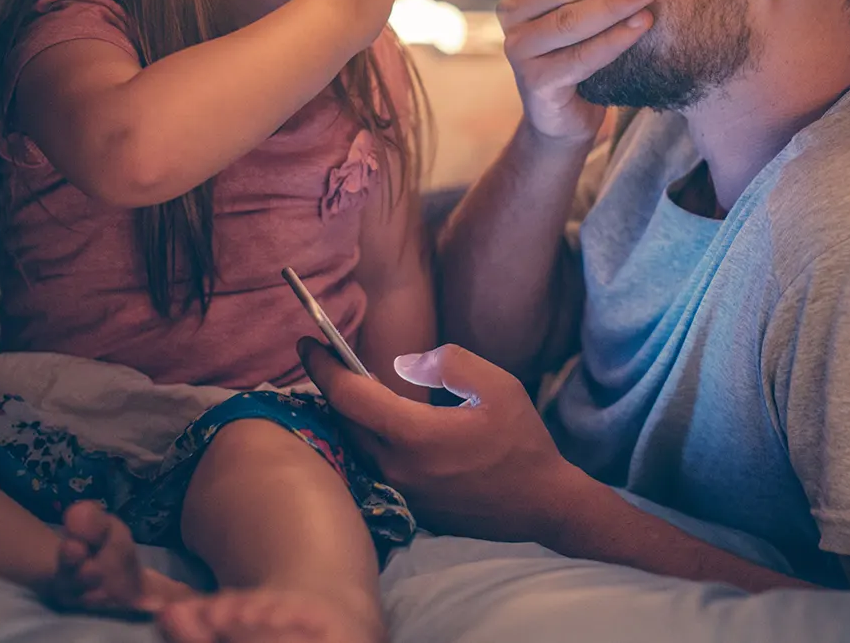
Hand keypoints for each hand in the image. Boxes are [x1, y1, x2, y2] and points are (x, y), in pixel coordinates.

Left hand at [300, 339, 589, 542]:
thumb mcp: (498, 387)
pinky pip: (376, 465)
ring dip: (349, 416)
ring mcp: (402, 492)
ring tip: (350, 386)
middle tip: (326, 358)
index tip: (307, 343)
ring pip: (358, 446)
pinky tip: (379, 423)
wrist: (543, 506)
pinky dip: (369, 438)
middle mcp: (397, 468)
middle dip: (331, 387)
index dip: (322, 366)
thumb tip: (403, 363)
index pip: (349, 397)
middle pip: (345, 423)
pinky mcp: (411, 506)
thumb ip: (449, 363)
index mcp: (414, 436)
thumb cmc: (523, 443)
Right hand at [496, 0, 656, 142]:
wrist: (567, 111)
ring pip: (569, 21)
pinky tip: (642, 24)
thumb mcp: (584, 1)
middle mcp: (513, 11)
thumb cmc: (582, 44)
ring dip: (612, 3)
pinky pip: (579, 58)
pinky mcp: (534, 81)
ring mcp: (518, 48)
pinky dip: (614, 40)